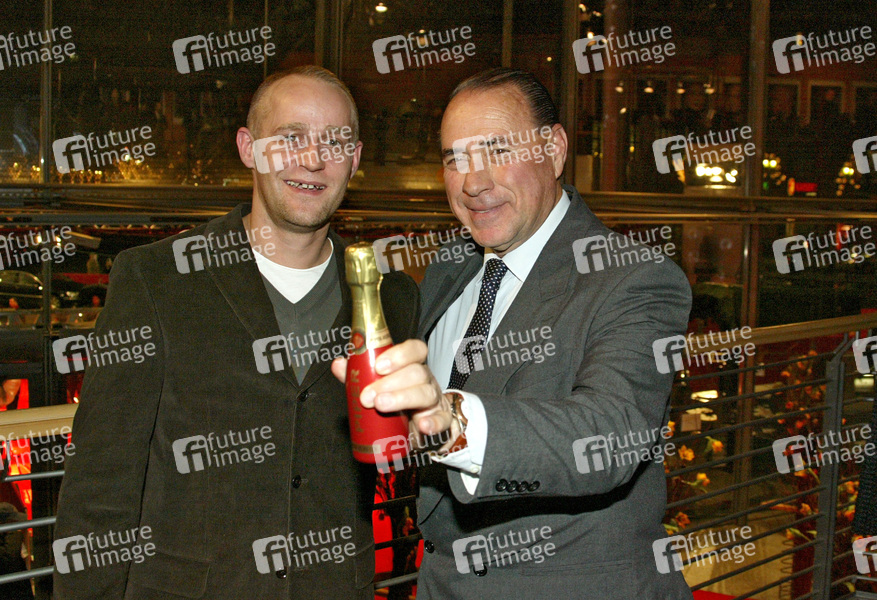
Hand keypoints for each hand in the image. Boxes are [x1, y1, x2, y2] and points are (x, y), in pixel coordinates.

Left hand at [331, 339, 456, 438]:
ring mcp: (435, 400)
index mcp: (411, 367)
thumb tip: (339, 364)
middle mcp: (426, 380)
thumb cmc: (395, 402)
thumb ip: (359, 375)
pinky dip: (434, 423)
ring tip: (381, 405)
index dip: (399, 355)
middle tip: (367, 396)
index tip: (378, 366)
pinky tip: (423, 426)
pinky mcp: (441, 421)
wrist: (417, 430)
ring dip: (402, 398)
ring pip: (426, 393)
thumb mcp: (376, 387)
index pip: (415, 350)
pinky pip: (443, 420)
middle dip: (389, 383)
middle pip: (416, 372)